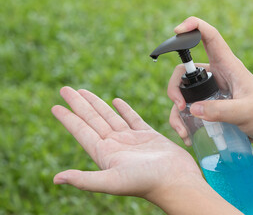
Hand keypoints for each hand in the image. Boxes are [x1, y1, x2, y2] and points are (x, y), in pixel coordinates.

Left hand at [52, 87, 201, 200]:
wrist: (176, 180)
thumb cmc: (147, 182)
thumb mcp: (112, 180)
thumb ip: (84, 179)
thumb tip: (56, 179)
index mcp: (105, 153)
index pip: (82, 131)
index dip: (68, 118)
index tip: (56, 106)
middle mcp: (115, 145)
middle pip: (93, 120)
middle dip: (79, 104)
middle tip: (66, 89)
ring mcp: (131, 140)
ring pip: (110, 116)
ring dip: (97, 104)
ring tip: (84, 92)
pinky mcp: (148, 135)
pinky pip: (132, 118)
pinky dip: (124, 109)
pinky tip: (116, 101)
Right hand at [168, 16, 252, 143]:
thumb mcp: (245, 112)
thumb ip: (221, 110)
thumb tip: (193, 109)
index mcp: (227, 65)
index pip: (209, 36)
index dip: (193, 27)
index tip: (177, 31)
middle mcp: (216, 74)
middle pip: (184, 69)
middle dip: (175, 87)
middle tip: (180, 106)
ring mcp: (211, 89)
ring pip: (183, 91)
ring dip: (177, 110)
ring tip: (183, 131)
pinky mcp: (209, 103)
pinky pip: (189, 108)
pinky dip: (184, 121)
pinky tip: (188, 135)